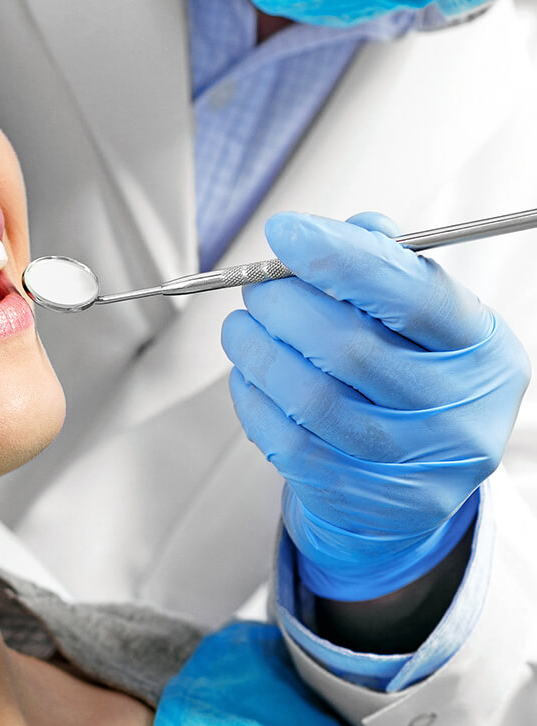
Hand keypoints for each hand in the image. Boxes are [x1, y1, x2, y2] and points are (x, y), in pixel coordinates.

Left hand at [221, 212, 529, 600]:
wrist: (409, 488)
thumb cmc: (410, 380)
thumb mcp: (423, 325)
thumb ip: (390, 271)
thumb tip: (354, 230)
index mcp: (483, 351)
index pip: (413, 295)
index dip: (340, 258)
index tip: (284, 231)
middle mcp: (458, 411)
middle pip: (350, 347)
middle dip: (285, 305)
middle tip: (258, 287)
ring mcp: (409, 462)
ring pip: (310, 398)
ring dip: (257, 350)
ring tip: (241, 327)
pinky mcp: (357, 494)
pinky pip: (286, 440)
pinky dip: (252, 398)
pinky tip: (248, 374)